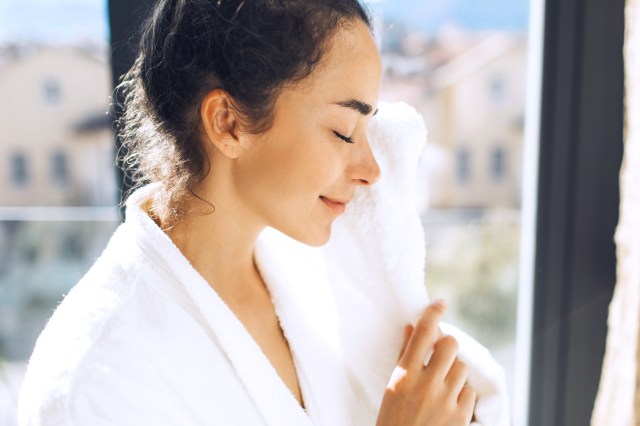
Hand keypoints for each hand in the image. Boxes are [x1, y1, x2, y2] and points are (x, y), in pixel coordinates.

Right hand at [376, 300, 475, 425]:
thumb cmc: (393, 420)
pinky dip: (461, 395)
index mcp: (404, 375)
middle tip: (440, 355)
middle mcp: (426, 384)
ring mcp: (445, 401)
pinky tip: (448, 404)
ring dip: (454, 372)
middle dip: (447, 346)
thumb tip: (413, 327)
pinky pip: (469, 392)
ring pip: (462, 368)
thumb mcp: (392, 387)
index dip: (433, 313)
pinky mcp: (460, 417)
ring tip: (440, 387)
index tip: (440, 302)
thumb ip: (405, 356)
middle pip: (450, 345)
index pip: (423, 333)